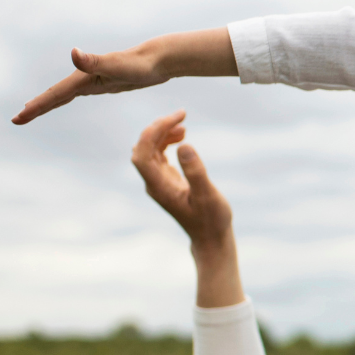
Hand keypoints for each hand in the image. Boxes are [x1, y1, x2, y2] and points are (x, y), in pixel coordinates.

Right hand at [13, 28, 233, 124]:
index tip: (18, 118)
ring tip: (31, 111)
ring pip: (64, 94)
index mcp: (84, 76)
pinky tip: (62, 100)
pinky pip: (76, 93)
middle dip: (36, 107)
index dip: (37, 107)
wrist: (159, 58)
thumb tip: (73, 52)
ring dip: (46, 102)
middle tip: (17, 119)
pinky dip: (64, 98)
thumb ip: (96, 61)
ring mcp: (92, 79)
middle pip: (55, 95)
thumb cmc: (142, 64)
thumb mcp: (120, 66)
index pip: (56, 95)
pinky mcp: (101, 82)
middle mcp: (85, 77)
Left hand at [131, 111, 243, 307]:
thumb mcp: (208, 195)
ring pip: (149, 150)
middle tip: (182, 115)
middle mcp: (153, 183)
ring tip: (184, 125)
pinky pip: (158, 155)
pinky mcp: (167, 181)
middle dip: (158, 128)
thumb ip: (195, 171)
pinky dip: (166, 142)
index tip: (178, 118)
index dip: (155, 131)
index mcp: (158, 186)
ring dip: (162, 134)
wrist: (211, 239)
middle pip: (143, 147)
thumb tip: (183, 145)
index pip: (143, 152)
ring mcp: (158, 182)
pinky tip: (181, 137)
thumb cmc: (212, 220)